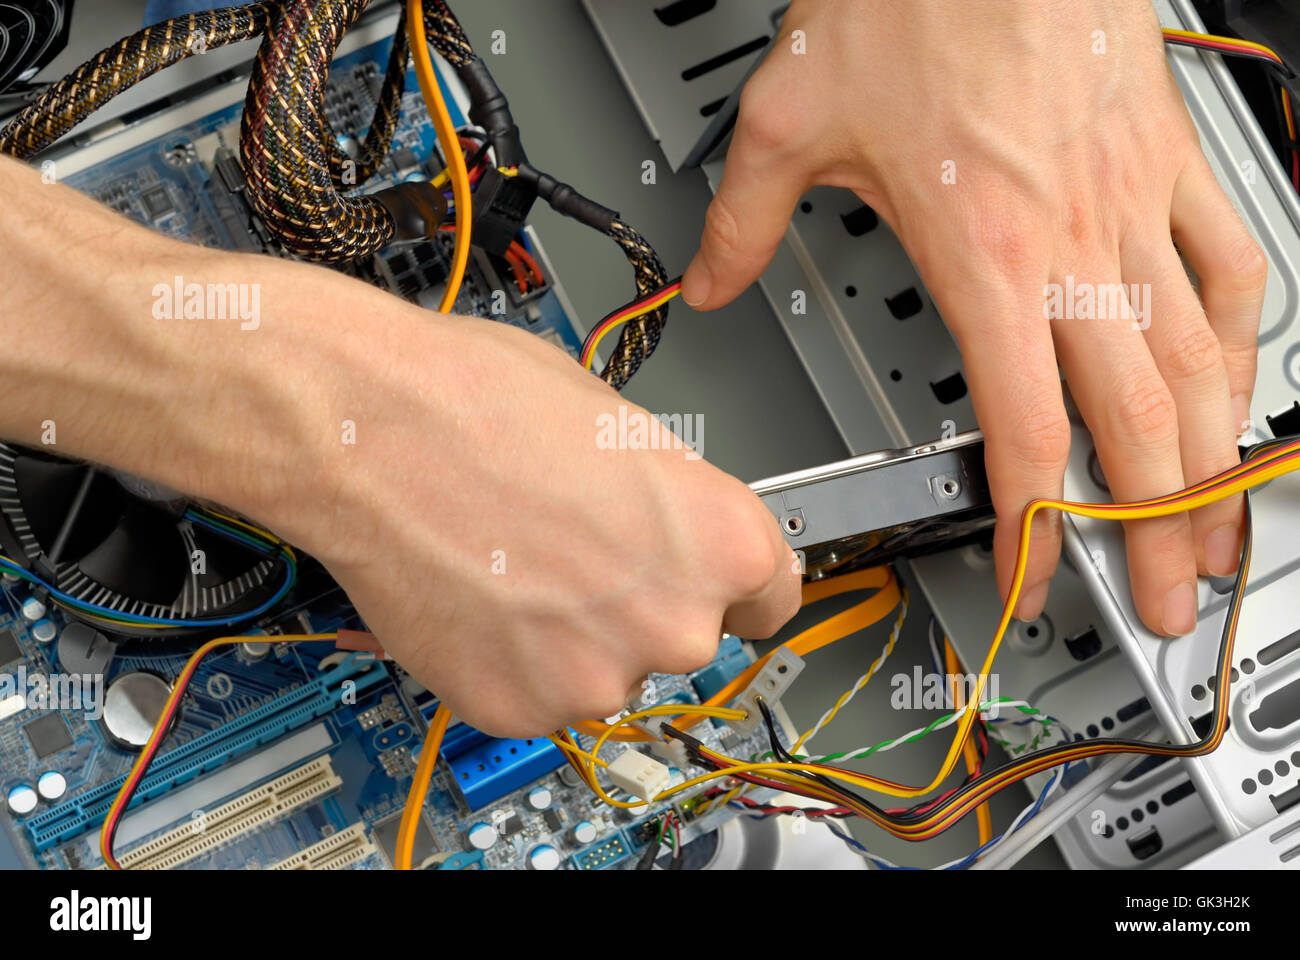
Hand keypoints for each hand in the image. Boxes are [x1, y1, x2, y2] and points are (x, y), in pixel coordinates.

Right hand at [0, 154, 799, 737]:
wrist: (364, 424)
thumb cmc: (479, 398)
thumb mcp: (624, 426)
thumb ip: (671, 504)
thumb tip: (668, 533)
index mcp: (721, 541)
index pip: (772, 598)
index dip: (730, 585)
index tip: (705, 585)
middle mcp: (675, 623)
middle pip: (684, 636)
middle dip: (637, 602)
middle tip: (572, 552)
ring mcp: (593, 676)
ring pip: (603, 670)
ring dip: (571, 636)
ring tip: (511, 563)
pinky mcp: (514, 708)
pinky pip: (534, 695)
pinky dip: (509, 660)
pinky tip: (476, 596)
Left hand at [684, 0, 1263, 635]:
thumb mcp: (793, 115)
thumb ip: (744, 221)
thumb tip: (705, 279)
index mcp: (983, 252)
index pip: (1023, 426)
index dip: (1034, 522)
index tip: (1036, 576)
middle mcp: (1074, 244)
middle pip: (1130, 421)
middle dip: (1152, 529)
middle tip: (1166, 601)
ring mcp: (1135, 204)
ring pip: (1196, 361)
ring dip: (1211, 459)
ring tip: (1220, 530)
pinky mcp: (1169, 161)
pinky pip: (1230, 262)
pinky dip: (1242, 335)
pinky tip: (1237, 383)